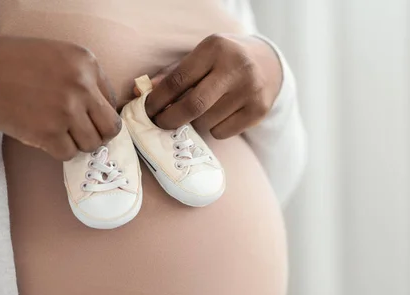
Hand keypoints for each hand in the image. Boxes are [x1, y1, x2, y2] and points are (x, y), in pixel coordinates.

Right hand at [0, 34, 121, 160]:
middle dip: (98, 134)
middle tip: (81, 133)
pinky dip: (58, 150)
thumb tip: (105, 111)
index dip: (98, 112)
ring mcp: (66, 110)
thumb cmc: (16, 63)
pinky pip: (68, 154)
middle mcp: (81, 86)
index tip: (84, 116)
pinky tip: (44, 136)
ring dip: (77, 143)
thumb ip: (85, 78)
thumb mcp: (58, 55)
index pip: (111, 101)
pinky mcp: (49, 132)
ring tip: (58, 132)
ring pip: (91, 144)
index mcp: (86, 63)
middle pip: (110, 128)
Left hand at [144, 34, 282, 138]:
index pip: (178, 80)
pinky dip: (213, 129)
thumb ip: (174, 74)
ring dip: (195, 123)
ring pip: (207, 122)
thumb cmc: (223, 61)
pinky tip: (220, 115)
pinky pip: (222, 132)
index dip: (157, 100)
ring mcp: (250, 89)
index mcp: (215, 48)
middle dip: (170, 119)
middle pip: (193, 105)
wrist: (267, 63)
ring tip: (199, 113)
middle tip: (160, 124)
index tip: (147, 111)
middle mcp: (236, 67)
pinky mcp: (259, 109)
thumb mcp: (201, 57)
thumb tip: (142, 95)